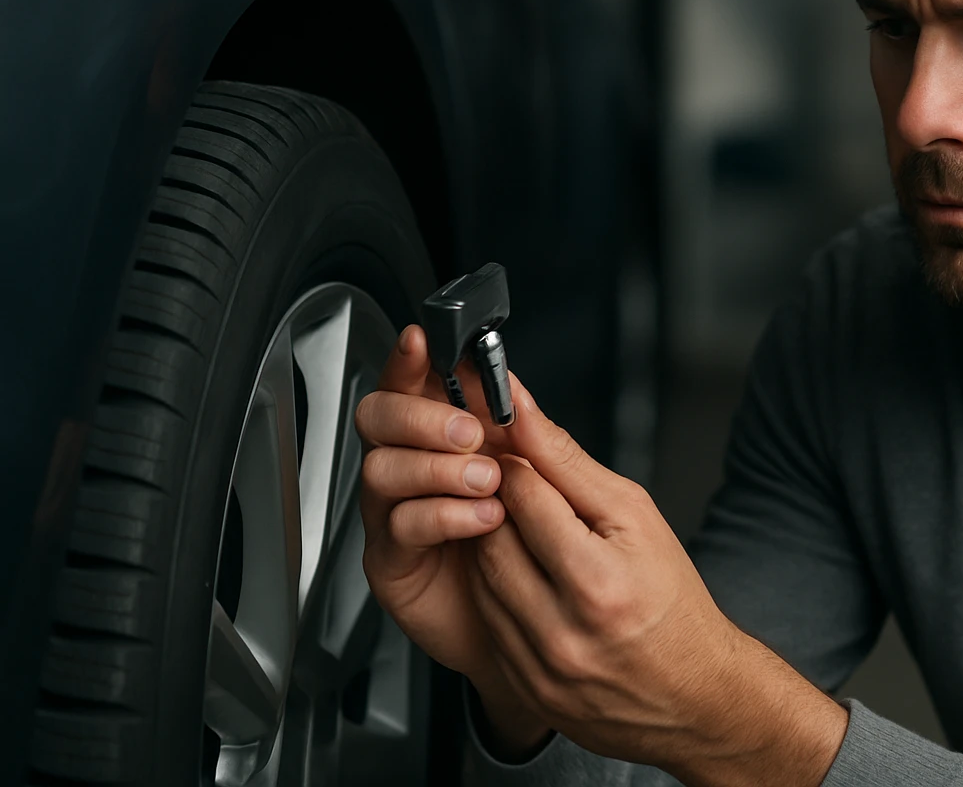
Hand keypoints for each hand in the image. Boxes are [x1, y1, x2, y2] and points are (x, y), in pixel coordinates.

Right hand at [354, 325, 550, 755]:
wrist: (558, 635)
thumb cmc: (561, 559)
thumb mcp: (566, 489)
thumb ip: (534, 439)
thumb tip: (515, 388)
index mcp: (455, 438)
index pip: (421, 384)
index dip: (414, 360)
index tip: (426, 342)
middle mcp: (420, 468)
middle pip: (383, 418)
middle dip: (422, 416)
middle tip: (470, 432)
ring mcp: (402, 513)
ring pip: (383, 468)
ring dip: (435, 466)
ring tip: (488, 483)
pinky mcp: (396, 561)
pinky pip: (397, 525)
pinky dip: (439, 514)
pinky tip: (481, 519)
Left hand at [466, 373, 848, 786]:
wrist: (694, 694)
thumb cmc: (672, 599)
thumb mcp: (636, 517)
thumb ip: (569, 463)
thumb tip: (520, 410)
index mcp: (597, 581)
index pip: (523, 496)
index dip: (516, 463)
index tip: (514, 448)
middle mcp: (562, 631)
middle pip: (492, 539)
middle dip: (497, 504)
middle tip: (515, 490)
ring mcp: (538, 667)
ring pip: (482, 581)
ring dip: (492, 546)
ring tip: (524, 534)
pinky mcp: (524, 687)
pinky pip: (488, 622)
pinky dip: (497, 592)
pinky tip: (525, 579)